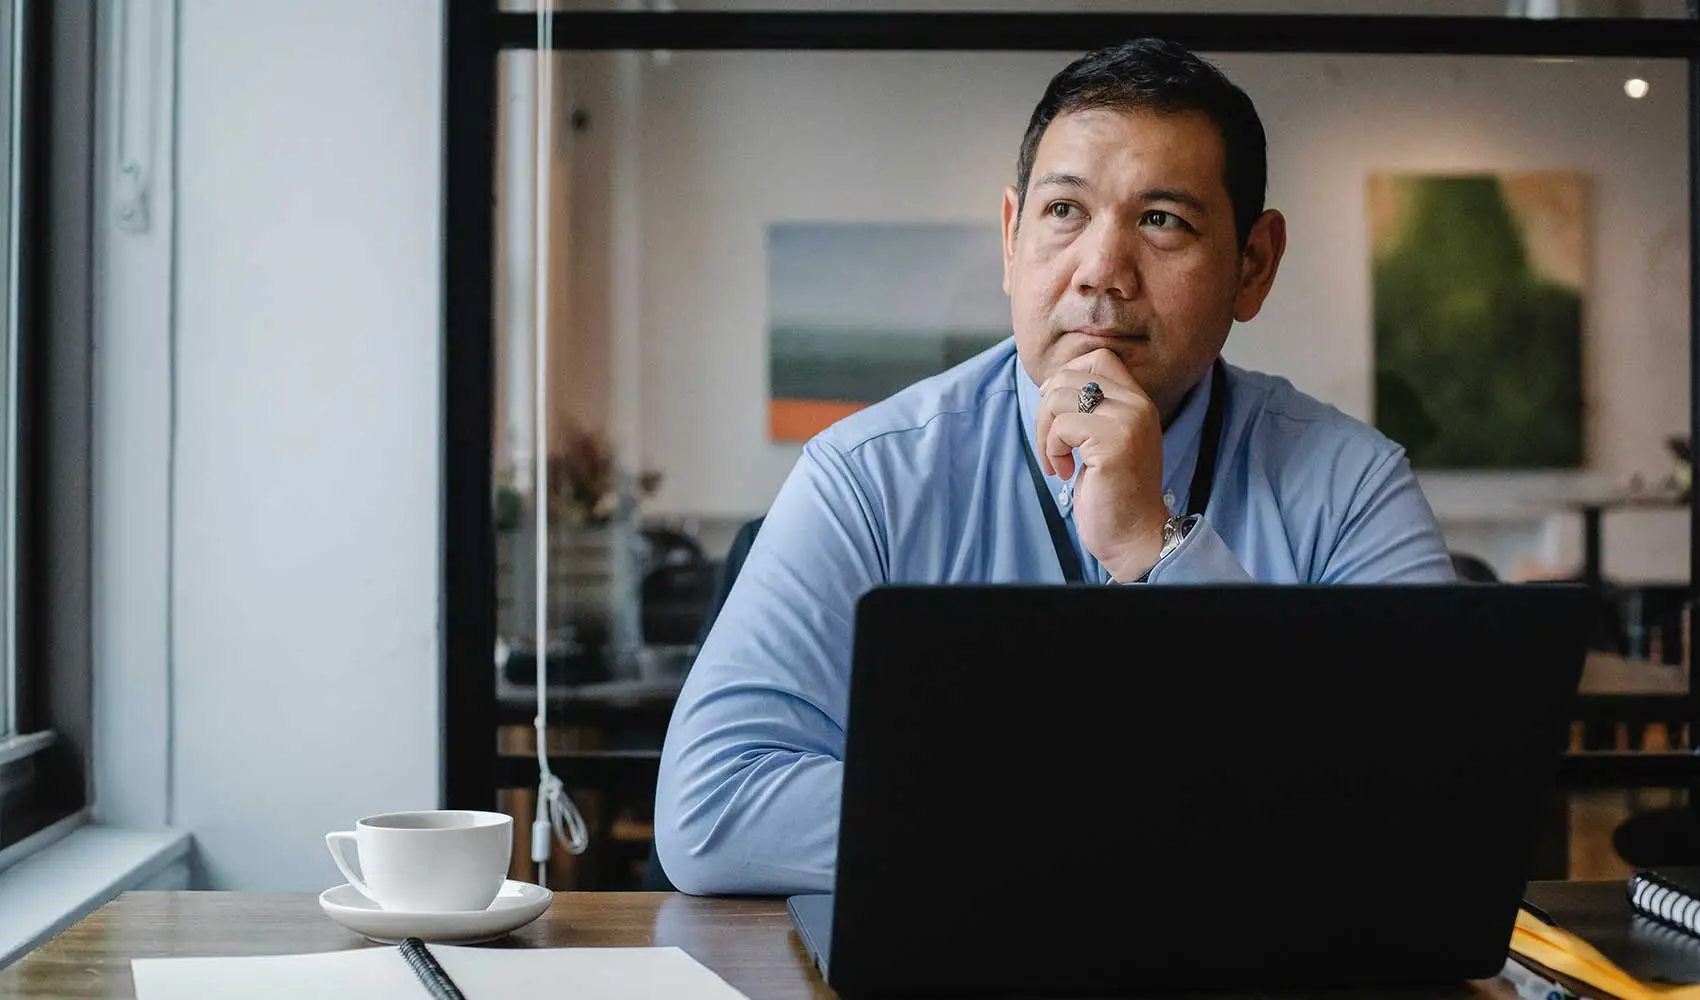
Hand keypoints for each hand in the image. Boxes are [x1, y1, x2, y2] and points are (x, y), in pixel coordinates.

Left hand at [1035, 349, 1171, 580]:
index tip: (1059, 416)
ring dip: (1045, 434)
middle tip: (1052, 445)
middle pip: (1069, 377)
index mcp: (1138, 401)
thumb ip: (1089, 409)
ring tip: (1058, 462)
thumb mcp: (1103, 440)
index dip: (1066, 379)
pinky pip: (1061, 427)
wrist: (1134, 536)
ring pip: (1058, 399)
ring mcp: (1127, 422)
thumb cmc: (1111, 492)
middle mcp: (1137, 405)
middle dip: (1046, 411)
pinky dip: (1051, 451)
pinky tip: (1065, 473)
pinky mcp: (1113, 443)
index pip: (1098, 359)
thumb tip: (1049, 385)